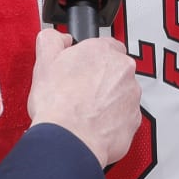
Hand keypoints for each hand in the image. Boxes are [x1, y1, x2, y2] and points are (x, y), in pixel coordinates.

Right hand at [28, 29, 139, 167]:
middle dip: (100, 79)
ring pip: (121, 93)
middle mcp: (124, 70)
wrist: (70, 140)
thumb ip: (52, 40)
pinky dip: (112, 119)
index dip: (90, 58)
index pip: (106, 45)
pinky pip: (124, 115)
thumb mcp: (44, 62)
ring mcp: (132, 96)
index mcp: (104, 51)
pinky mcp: (134, 120)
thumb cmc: (58, 104)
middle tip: (78, 91)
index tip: (80, 68)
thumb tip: (59, 38)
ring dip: (107, 99)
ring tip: (84, 111)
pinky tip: (93, 125)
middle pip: (115, 69)